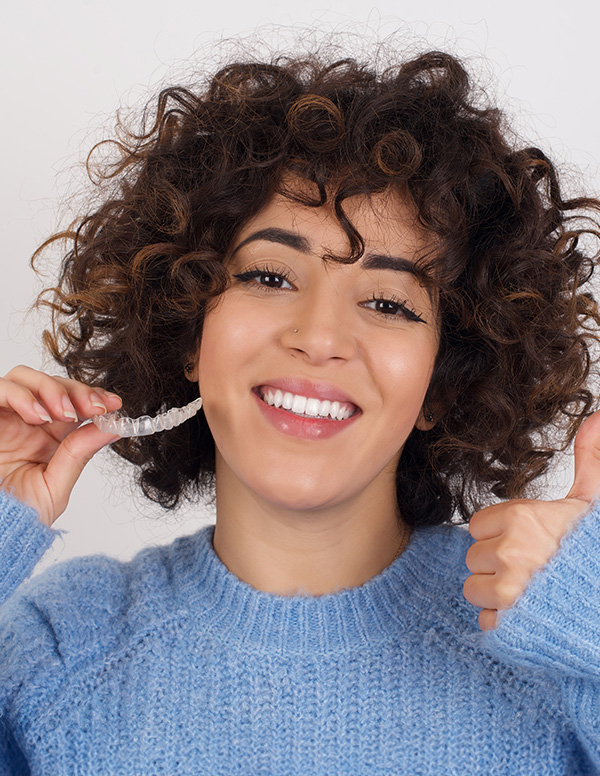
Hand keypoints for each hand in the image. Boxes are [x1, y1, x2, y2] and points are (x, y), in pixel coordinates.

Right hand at [0, 365, 122, 526]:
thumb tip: (115, 427)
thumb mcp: (54, 486)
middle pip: (52, 383)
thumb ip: (80, 453)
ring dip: (51, 388)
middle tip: (94, 407)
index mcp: (47, 437)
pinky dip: (21, 395)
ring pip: (25, 377)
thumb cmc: (17, 516)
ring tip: (64, 414)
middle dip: (78, 390)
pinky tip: (37, 415)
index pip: (72, 402)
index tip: (114, 404)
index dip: (93, 397)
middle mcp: (25, 422)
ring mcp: (4, 418)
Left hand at [463, 408, 599, 630]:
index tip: (527, 542)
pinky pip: (486, 620)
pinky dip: (504, 623)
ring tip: (531, 592)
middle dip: (498, 565)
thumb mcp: (592, 502)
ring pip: (475, 589)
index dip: (500, 536)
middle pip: (474, 557)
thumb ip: (588, 459)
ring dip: (497, 595)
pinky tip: (530, 614)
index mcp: (521, 517)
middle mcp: (510, 550)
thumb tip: (596, 417)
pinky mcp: (508, 622)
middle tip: (533, 569)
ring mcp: (508, 588)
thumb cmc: (595, 553)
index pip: (476, 526)